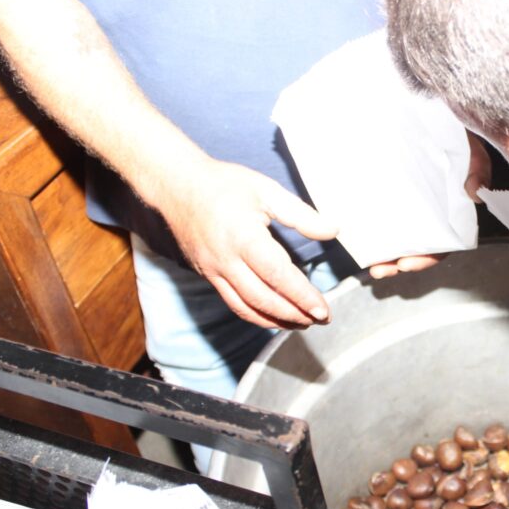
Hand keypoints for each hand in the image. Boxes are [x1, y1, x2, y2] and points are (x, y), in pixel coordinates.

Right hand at [162, 158, 337, 328]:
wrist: (174, 186)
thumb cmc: (223, 184)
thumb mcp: (266, 190)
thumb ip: (301, 214)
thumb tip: (334, 229)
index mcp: (243, 237)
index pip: (278, 276)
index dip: (302, 296)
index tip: (323, 310)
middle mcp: (226, 260)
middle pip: (263, 299)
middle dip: (295, 315)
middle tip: (321, 320)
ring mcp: (213, 271)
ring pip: (246, 308)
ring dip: (277, 321)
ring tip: (303, 324)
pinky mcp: (207, 276)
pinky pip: (233, 303)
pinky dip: (256, 315)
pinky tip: (275, 317)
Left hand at [368, 130, 491, 279]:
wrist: (427, 104)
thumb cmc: (456, 128)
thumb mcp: (471, 146)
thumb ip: (477, 167)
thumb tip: (474, 194)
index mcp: (451, 206)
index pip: (444, 241)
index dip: (429, 256)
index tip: (408, 263)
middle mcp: (430, 208)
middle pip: (418, 244)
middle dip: (400, 261)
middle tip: (382, 269)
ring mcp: (409, 199)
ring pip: (399, 233)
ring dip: (385, 252)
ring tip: (371, 263)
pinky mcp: (388, 186)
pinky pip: (380, 210)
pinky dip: (371, 225)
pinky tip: (357, 233)